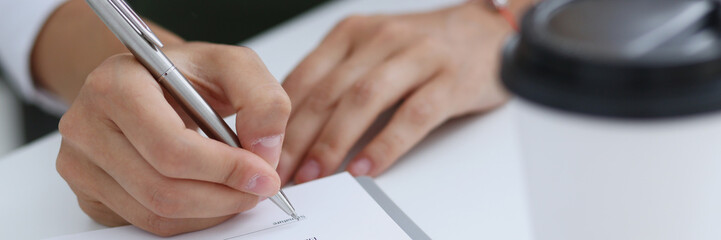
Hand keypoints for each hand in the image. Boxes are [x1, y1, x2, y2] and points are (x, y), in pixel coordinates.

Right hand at [56, 43, 290, 235]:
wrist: (153, 83)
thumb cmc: (188, 75)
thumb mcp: (233, 66)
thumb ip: (262, 99)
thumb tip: (263, 149)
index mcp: (116, 85)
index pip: (171, 148)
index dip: (225, 169)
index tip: (263, 174)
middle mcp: (86, 125)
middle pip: (162, 189)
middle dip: (224, 196)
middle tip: (258, 188)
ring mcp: (80, 164)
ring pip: (155, 214)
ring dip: (211, 212)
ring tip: (238, 190)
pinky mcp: (88, 193)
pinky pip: (146, 223)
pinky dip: (191, 218)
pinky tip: (210, 195)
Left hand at [279, 3, 520, 183]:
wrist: (486, 32)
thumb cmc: (424, 48)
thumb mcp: (370, 50)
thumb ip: (334, 79)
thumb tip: (292, 126)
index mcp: (352, 34)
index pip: (305, 78)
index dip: (279, 119)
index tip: (265, 152)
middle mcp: (380, 40)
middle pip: (328, 92)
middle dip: (298, 137)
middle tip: (284, 171)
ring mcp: (416, 58)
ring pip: (363, 101)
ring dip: (333, 141)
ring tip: (316, 173)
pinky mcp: (449, 81)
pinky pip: (412, 116)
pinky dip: (385, 145)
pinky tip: (366, 167)